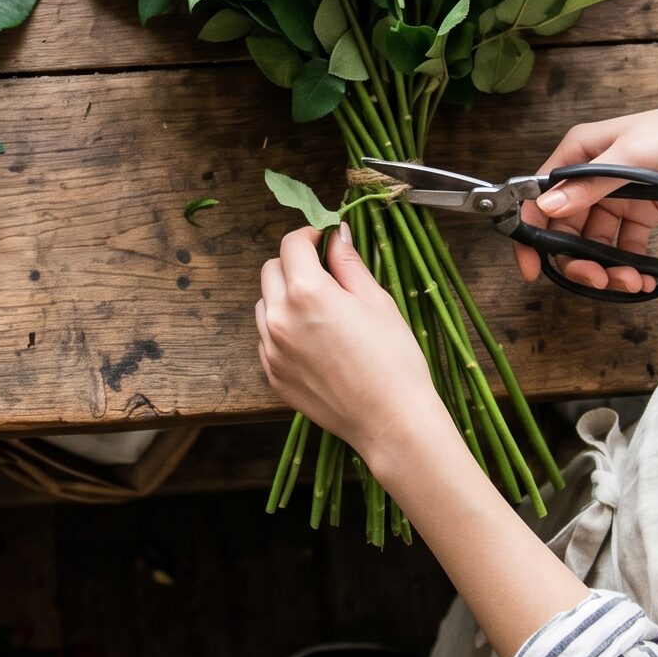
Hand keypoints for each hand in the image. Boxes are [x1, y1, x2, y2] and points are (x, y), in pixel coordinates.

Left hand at [257, 223, 454, 477]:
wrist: (391, 421)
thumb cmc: (393, 359)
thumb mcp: (376, 301)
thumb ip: (348, 264)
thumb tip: (336, 235)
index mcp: (307, 292)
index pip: (291, 245)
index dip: (308, 236)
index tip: (322, 239)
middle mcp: (279, 318)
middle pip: (270, 271)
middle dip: (293, 264)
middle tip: (323, 274)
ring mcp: (272, 350)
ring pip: (264, 304)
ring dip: (283, 297)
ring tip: (319, 311)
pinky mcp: (273, 375)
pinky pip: (267, 339)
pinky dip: (283, 329)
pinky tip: (314, 341)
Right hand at [513, 99, 657, 293]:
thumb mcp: (630, 156)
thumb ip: (588, 185)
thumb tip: (547, 209)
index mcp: (578, 154)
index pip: (539, 196)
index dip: (530, 233)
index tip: (531, 269)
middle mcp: (590, 177)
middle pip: (566, 228)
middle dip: (577, 259)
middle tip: (597, 280)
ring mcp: (615, 196)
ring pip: (595, 242)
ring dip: (607, 266)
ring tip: (631, 281)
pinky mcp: (640, 213)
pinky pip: (625, 245)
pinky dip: (630, 264)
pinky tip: (644, 279)